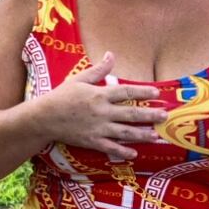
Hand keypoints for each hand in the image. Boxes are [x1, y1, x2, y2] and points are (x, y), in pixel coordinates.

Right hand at [34, 53, 164, 153]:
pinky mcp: (91, 141)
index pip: (126, 91)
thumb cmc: (60, 96)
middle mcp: (101, 112)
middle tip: (164, 117)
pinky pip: (110, 148)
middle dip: (149, 115)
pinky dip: (122, 151)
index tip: (157, 92)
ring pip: (124, 132)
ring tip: (155, 136)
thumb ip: (98, 69)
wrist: (43, 117)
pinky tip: (134, 153)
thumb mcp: (79, 79)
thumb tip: (111, 55)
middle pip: (130, 113)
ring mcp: (97, 128)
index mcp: (99, 94)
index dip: (142, 91)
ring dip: (141, 134)